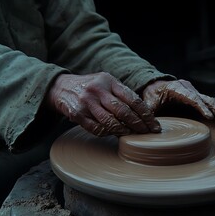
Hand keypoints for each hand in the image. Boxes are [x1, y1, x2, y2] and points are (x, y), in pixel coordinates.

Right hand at [46, 72, 161, 136]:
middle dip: (138, 125)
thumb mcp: (106, 82)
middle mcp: (98, 90)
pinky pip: (96, 128)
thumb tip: (143, 113)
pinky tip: (113, 133)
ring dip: (123, 131)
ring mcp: (87, 102)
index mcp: (109, 81)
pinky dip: (107, 133)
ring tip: (131, 134)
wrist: (61, 87)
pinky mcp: (77, 114)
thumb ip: (121, 94)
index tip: (154, 125)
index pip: (133, 99)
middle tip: (147, 133)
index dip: (146, 114)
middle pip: (124, 112)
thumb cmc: (90, 86)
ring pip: (111, 122)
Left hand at [142, 80, 214, 126]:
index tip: (210, 117)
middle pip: (207, 100)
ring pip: (213, 101)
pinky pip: (213, 104)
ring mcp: (195, 93)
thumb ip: (149, 113)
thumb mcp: (147, 104)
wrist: (155, 86)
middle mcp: (189, 89)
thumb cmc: (151, 96)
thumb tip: (154, 129)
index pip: (191, 97)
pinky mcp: (198, 99)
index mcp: (177, 88)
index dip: (201, 107)